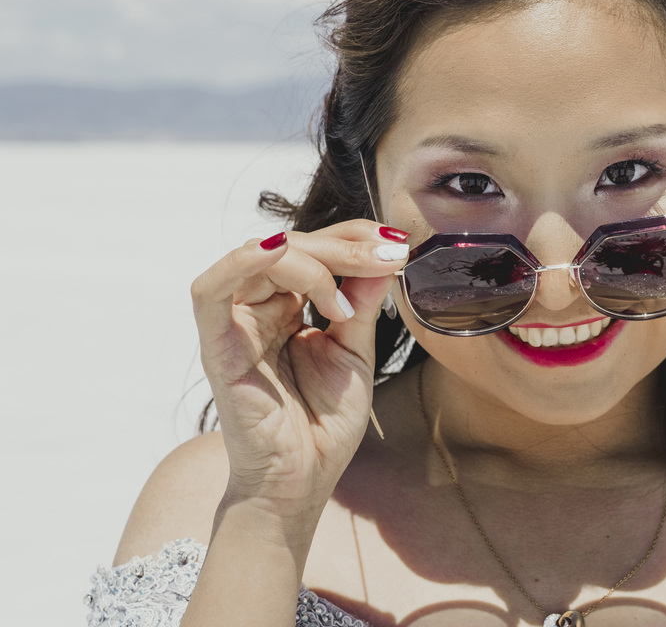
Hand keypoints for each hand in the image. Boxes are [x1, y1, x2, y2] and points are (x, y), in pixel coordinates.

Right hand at [190, 219, 408, 520]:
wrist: (302, 480)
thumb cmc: (325, 424)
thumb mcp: (355, 352)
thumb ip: (362, 304)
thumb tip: (385, 254)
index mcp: (290, 308)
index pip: (317, 251)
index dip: (356, 239)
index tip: (399, 245)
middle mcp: (260, 308)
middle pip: (294, 247)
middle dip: (346, 246)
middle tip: (390, 255)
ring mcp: (236, 324)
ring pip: (261, 258)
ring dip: (312, 261)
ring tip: (347, 296)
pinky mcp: (217, 345)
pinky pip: (211, 290)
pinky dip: (242, 262)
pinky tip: (279, 252)